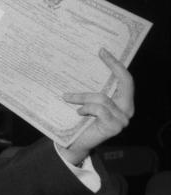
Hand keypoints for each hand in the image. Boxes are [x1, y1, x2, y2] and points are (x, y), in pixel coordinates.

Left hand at [57, 48, 133, 164]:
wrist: (74, 143)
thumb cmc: (79, 120)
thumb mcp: (87, 101)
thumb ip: (91, 89)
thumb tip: (80, 65)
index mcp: (122, 101)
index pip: (125, 79)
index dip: (117, 64)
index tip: (103, 50)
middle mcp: (127, 108)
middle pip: (125, 82)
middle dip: (114, 65)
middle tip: (101, 52)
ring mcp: (123, 118)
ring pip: (102, 97)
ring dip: (82, 96)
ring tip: (68, 97)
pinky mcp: (114, 126)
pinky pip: (99, 109)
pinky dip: (86, 108)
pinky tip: (79, 112)